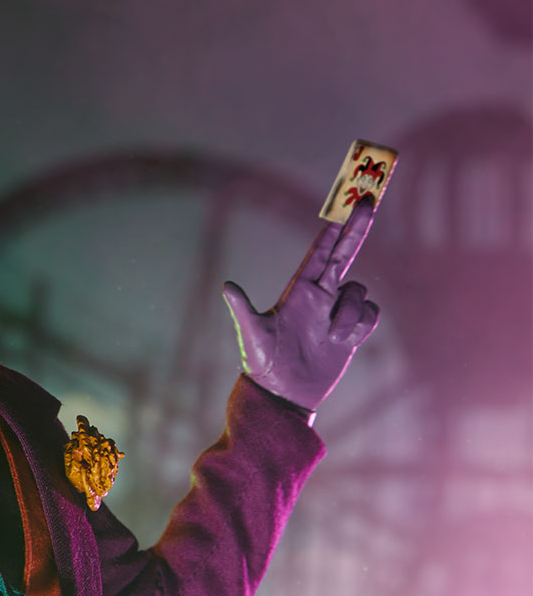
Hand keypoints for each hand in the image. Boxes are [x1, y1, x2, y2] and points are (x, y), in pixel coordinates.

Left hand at [222, 195, 380, 411]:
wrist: (283, 395)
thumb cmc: (264, 365)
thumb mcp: (252, 336)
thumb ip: (243, 310)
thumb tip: (227, 287)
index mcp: (298, 293)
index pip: (319, 255)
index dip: (332, 232)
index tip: (344, 208)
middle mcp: (319, 298)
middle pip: (344, 255)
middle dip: (355, 229)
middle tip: (368, 201)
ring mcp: (336, 313)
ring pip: (358, 293)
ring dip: (349, 314)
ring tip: (332, 337)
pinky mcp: (351, 332)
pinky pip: (369, 315)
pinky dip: (360, 326)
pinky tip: (342, 342)